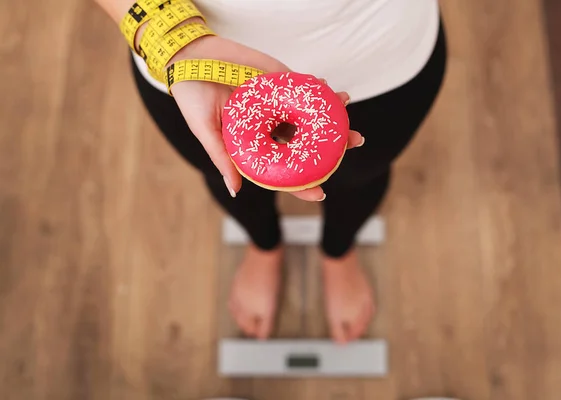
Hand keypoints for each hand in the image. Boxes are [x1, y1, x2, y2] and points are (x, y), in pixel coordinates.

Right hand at [167, 34, 363, 200]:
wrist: (190, 56)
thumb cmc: (192, 97)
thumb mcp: (205, 130)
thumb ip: (223, 157)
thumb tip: (236, 190)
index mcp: (255, 144)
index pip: (282, 169)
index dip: (301, 183)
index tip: (321, 193)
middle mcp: (270, 127)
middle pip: (305, 143)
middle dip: (331, 147)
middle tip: (355, 143)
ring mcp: (277, 104)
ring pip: (310, 117)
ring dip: (333, 119)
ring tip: (352, 122)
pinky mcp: (278, 80)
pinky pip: (303, 88)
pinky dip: (320, 91)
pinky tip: (336, 96)